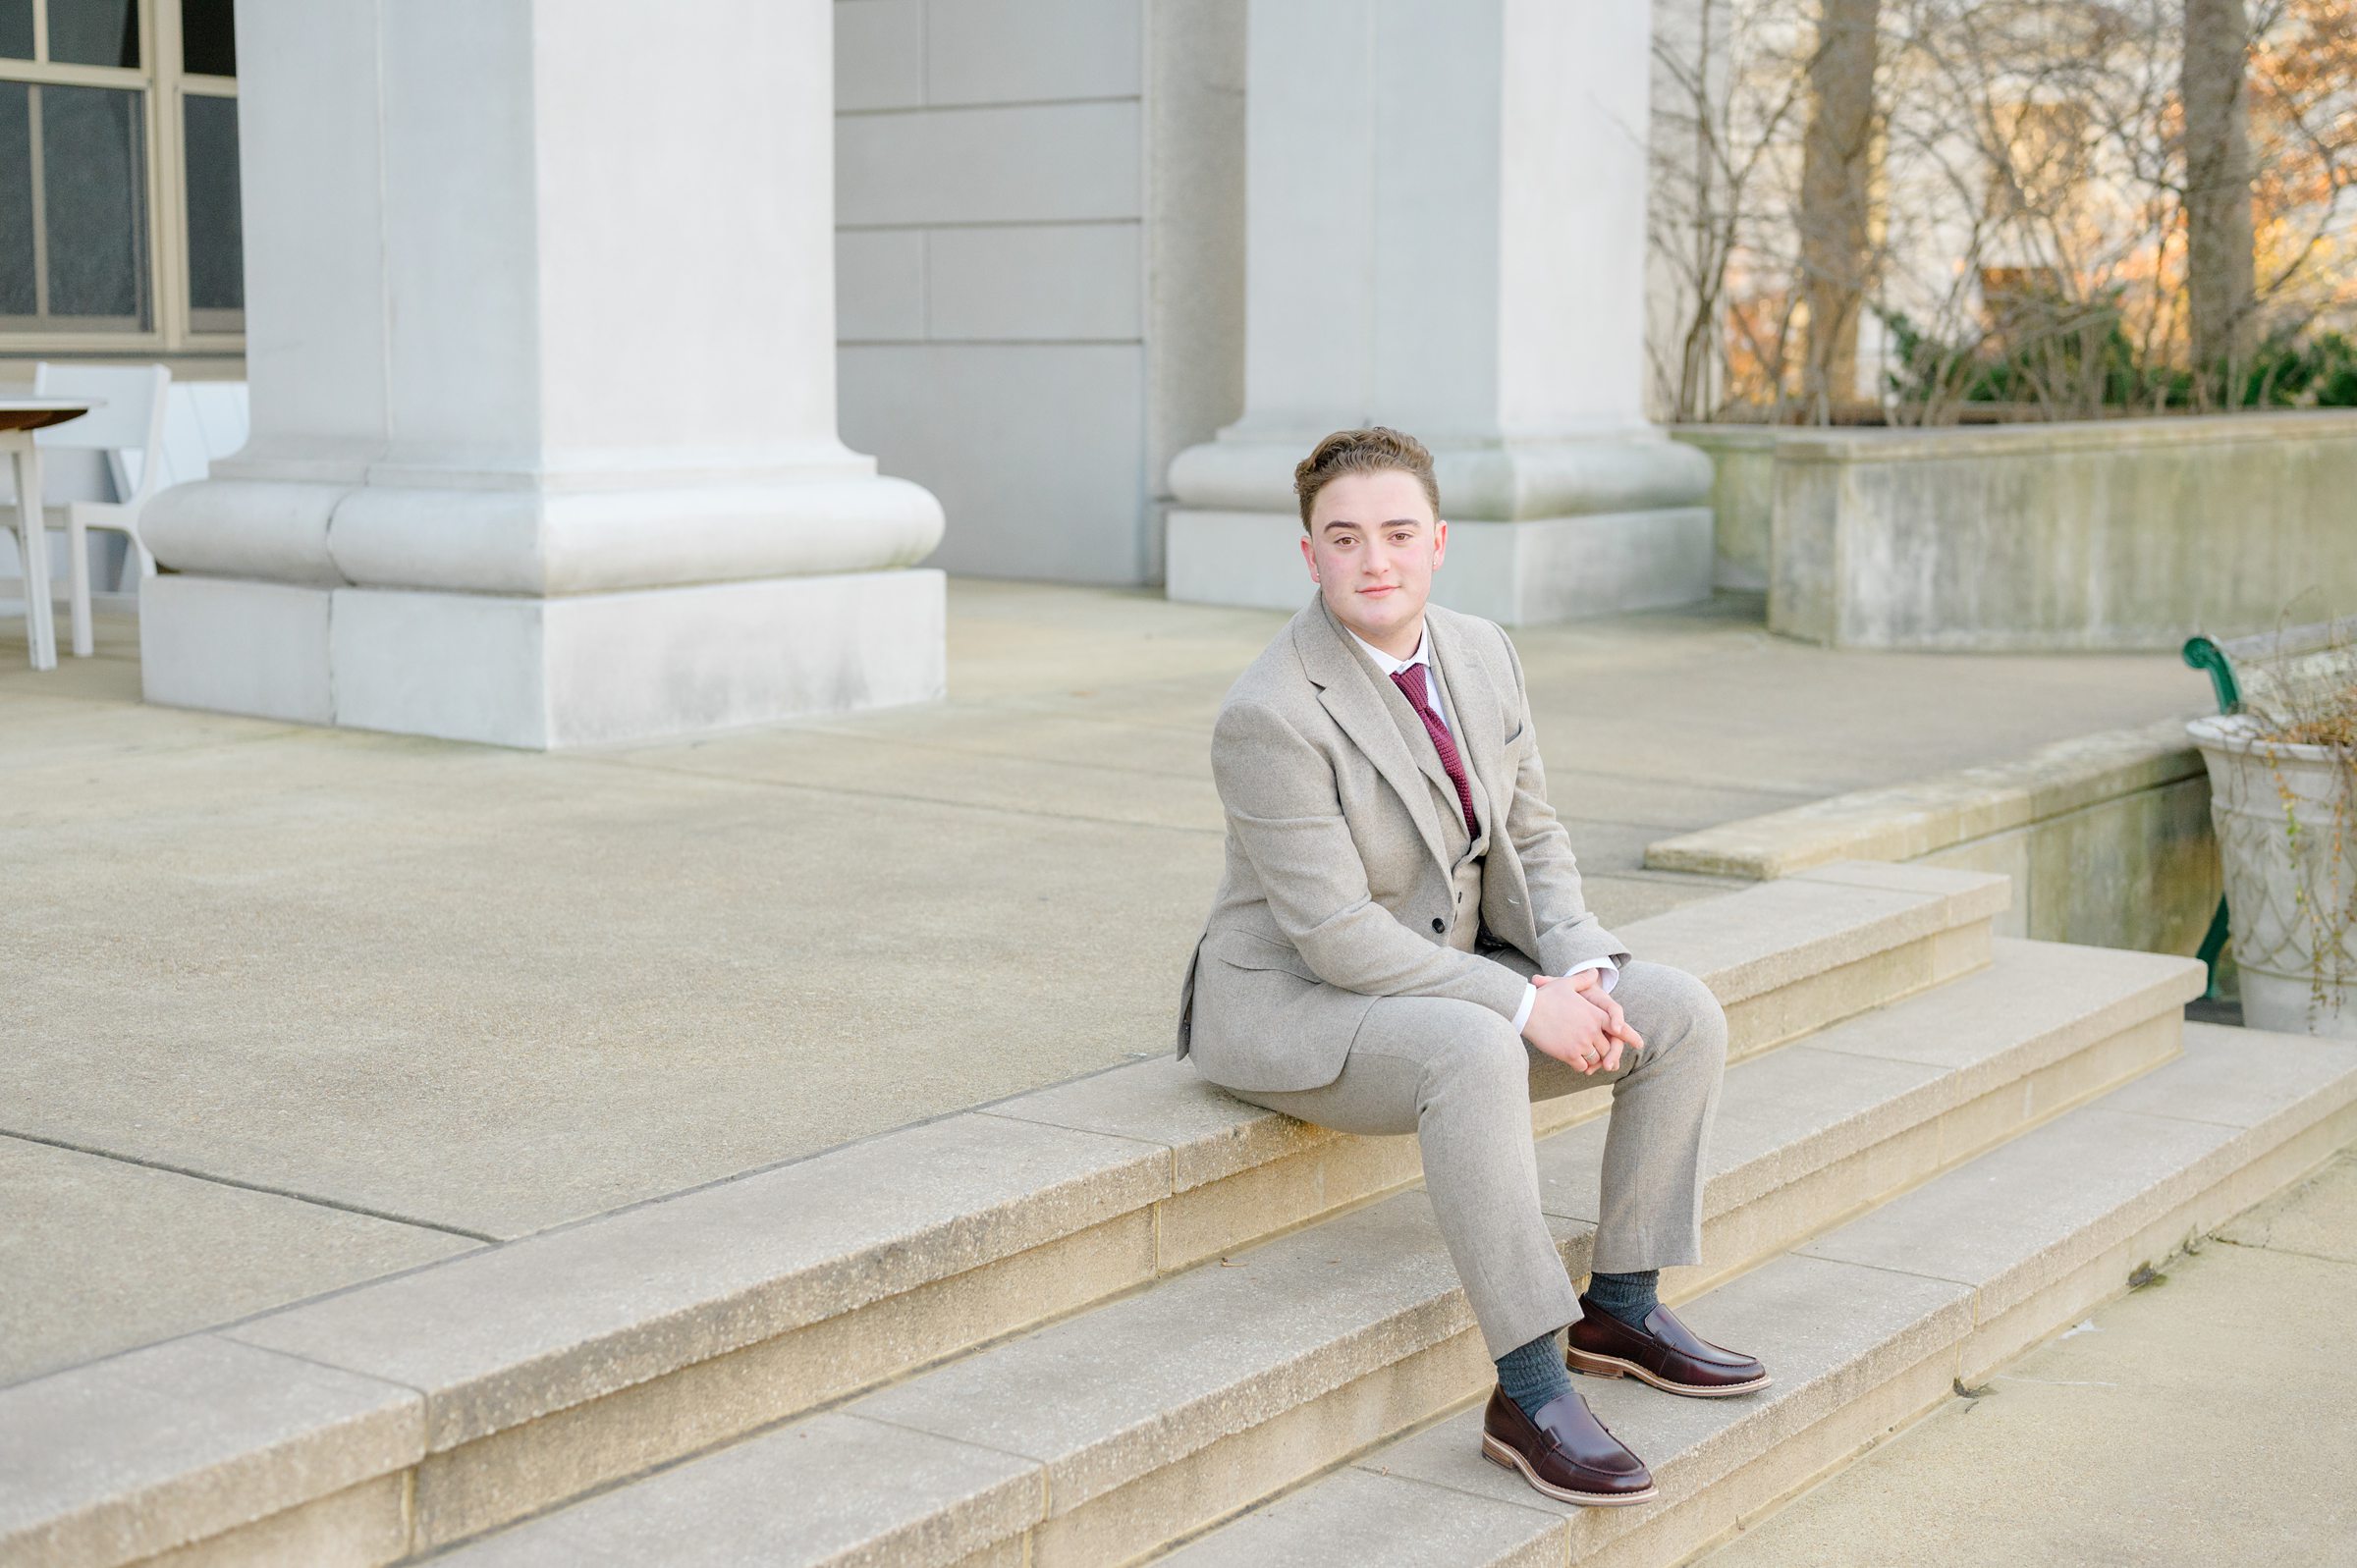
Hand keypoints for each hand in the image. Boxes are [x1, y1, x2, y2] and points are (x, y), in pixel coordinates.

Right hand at [1525, 973, 1643, 1074]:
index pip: (1619, 1027)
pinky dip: (1581, 1066)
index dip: (1630, 1036)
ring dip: (1592, 1059)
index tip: (1639, 1044)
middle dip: (1604, 1051)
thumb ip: (1583, 980)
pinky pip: (1582, 1066)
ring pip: (1595, 1058)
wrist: (1527, 1010)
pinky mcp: (1568, 1054)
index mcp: (1594, 1014)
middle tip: (1602, 1055)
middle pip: (1607, 1047)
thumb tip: (1594, 971)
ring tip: (1586, 1058)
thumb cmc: (1546, 997)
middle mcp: (1591, 1030)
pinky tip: (1575, 1062)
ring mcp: (1581, 1043)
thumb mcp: (1566, 984)